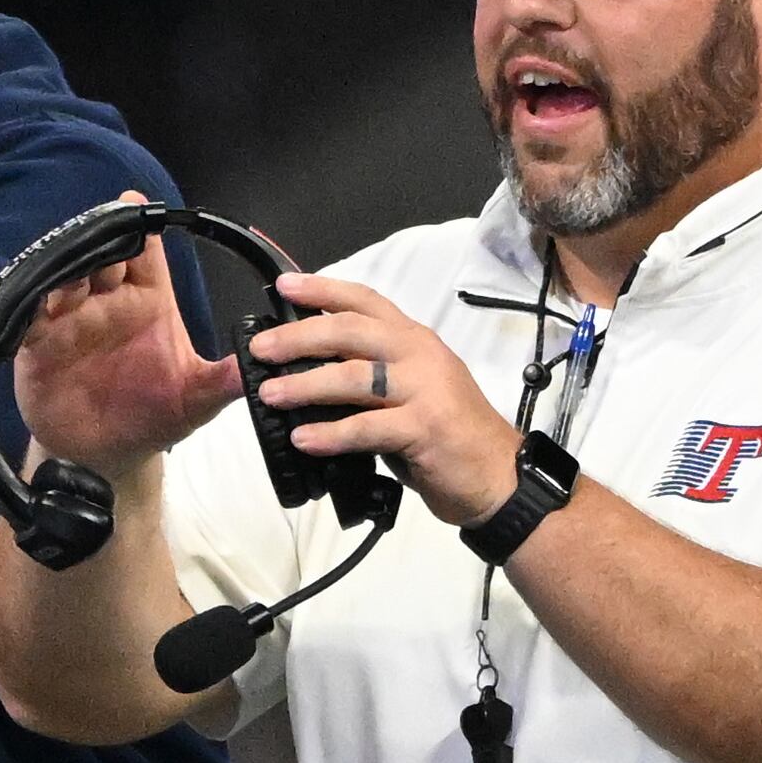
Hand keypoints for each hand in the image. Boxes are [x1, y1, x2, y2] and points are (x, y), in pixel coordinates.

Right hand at [12, 194, 239, 478]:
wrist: (107, 456)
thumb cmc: (154, 418)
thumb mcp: (196, 399)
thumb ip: (225, 379)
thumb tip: (263, 362)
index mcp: (147, 300)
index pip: (145, 252)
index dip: (140, 225)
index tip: (136, 201)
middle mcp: (108, 301)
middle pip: (101, 253)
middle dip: (100, 235)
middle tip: (101, 226)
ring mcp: (71, 318)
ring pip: (63, 276)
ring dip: (64, 264)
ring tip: (69, 261)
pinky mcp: (39, 343)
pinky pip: (28, 315)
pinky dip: (27, 303)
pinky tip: (33, 298)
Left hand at [253, 273, 524, 528]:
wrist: (499, 477)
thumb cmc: (451, 437)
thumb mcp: (412, 393)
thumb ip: (372, 379)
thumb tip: (311, 376)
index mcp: (415, 341)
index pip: (366, 302)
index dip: (323, 290)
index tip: (284, 285)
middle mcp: (419, 355)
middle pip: (350, 332)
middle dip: (299, 337)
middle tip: (261, 350)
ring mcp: (424, 390)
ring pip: (353, 377)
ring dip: (305, 385)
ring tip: (270, 395)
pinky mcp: (424, 428)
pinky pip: (367, 427)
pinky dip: (330, 434)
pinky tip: (303, 439)